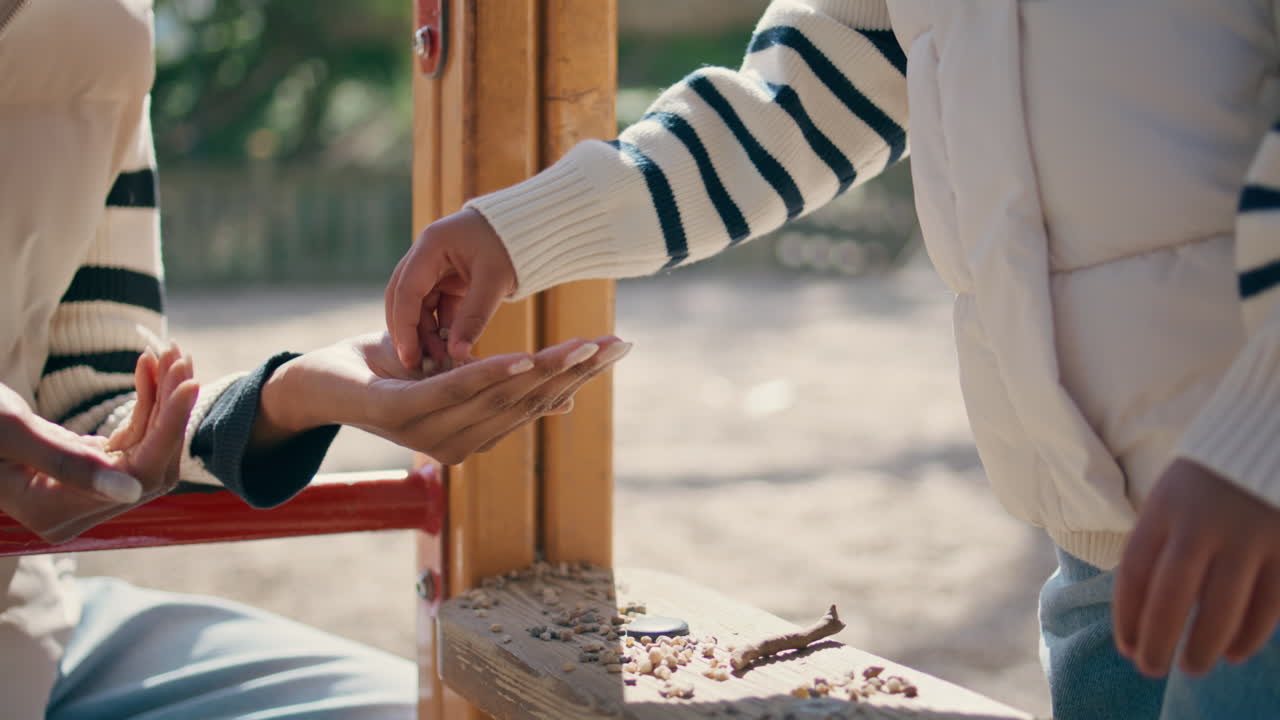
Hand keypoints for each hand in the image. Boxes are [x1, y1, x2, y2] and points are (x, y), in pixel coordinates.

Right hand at [0, 344, 197, 542]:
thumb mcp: (11, 431)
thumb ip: (69, 462)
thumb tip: (131, 492)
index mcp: (53, 512)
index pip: (136, 475)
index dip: (167, 428)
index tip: (187, 380)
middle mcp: (74, 511)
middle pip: (150, 465)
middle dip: (169, 408)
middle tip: (177, 355)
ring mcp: (83, 491)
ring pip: (146, 449)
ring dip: (162, 400)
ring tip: (169, 352)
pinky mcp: (87, 467)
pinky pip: (131, 438)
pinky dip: (145, 402)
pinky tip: (148, 365)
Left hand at [257, 332, 630, 464]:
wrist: (316, 383)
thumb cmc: (387, 373)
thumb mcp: (451, 376)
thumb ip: (501, 387)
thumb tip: (565, 400)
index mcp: (474, 434)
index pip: (538, 402)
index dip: (579, 375)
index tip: (618, 346)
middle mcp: (457, 443)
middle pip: (527, 401)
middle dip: (575, 370)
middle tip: (617, 343)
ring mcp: (428, 434)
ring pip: (499, 395)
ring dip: (545, 370)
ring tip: (584, 345)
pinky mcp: (400, 414)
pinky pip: (454, 390)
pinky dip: (491, 373)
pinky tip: (524, 357)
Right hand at [385, 208, 515, 370]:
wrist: (531, 229)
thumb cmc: (513, 246)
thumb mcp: (494, 281)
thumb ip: (474, 318)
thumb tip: (455, 355)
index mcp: (431, 245)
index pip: (405, 291)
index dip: (404, 327)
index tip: (409, 357)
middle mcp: (425, 254)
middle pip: (403, 298)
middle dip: (408, 332)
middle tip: (417, 365)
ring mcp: (434, 267)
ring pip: (418, 306)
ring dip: (426, 333)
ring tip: (441, 361)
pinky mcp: (447, 279)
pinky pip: (436, 307)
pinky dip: (441, 328)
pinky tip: (450, 349)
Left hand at [1114, 458, 1279, 676]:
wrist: (1265, 439)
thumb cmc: (1210, 480)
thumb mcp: (1172, 497)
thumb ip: (1160, 543)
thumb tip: (1143, 609)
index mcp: (1164, 508)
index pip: (1134, 572)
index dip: (1127, 616)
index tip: (1126, 647)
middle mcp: (1202, 523)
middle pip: (1170, 595)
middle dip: (1157, 640)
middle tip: (1151, 669)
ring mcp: (1248, 536)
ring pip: (1221, 606)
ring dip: (1204, 645)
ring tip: (1193, 667)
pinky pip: (1267, 603)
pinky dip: (1250, 634)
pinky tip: (1236, 652)